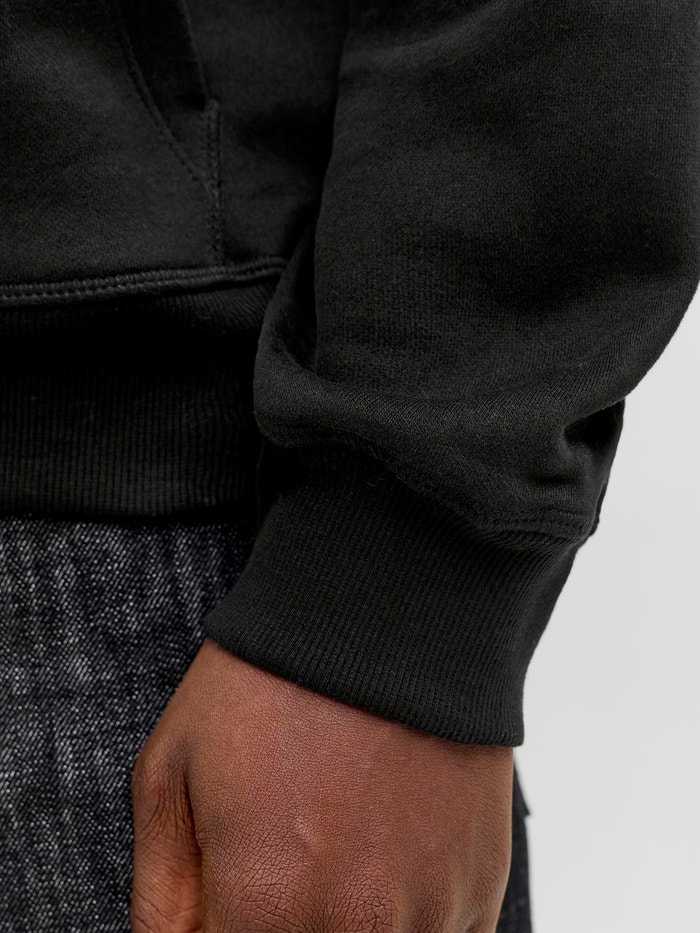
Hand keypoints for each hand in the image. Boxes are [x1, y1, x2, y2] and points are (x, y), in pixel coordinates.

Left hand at [130, 637, 513, 931]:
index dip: (220, 925)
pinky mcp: (479, 885)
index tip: (229, 892)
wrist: (388, 614)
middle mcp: (354, 929)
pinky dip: (405, 918)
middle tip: (284, 854)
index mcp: (264, 910)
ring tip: (340, 842)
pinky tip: (387, 856)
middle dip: (279, 917)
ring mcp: (428, 912)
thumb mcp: (170, 770)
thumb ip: (161, 896)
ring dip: (347, 918)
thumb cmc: (274, 679)